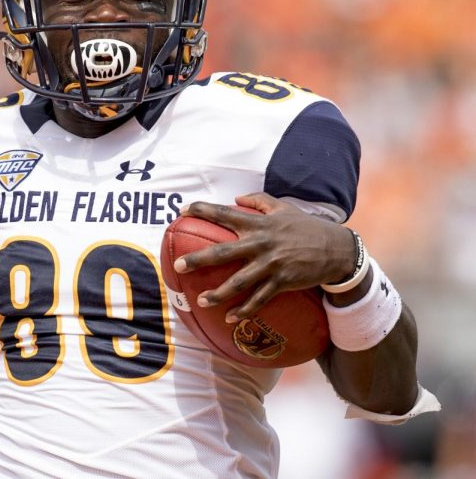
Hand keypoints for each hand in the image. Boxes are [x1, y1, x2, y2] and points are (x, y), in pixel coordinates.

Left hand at [174, 193, 355, 322]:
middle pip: (223, 252)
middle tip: (178, 265)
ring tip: (200, 300)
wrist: (337, 249)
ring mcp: (271, 265)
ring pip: (239, 282)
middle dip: (199, 259)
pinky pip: (259, 299)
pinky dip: (245, 310)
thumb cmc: (306, 227)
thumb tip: (236, 198)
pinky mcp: (282, 282)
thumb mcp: (283, 208)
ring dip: (218, 293)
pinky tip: (230, 317)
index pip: (225, 213)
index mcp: (259, 223)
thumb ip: (258, 200)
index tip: (183, 210)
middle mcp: (261, 244)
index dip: (203, 210)